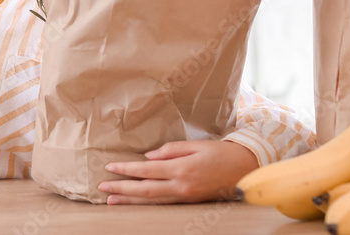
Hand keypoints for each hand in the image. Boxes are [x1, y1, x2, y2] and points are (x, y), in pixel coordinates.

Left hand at [98, 140, 258, 204]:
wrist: (247, 170)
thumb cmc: (221, 153)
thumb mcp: (195, 145)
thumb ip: (170, 150)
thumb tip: (148, 157)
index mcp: (181, 169)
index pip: (146, 171)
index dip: (126, 170)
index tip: (110, 168)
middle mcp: (182, 186)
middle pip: (145, 190)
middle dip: (122, 190)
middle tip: (102, 189)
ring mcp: (186, 197)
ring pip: (153, 201)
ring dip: (131, 201)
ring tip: (112, 201)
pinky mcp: (190, 201)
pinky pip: (164, 204)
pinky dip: (147, 204)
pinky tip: (137, 203)